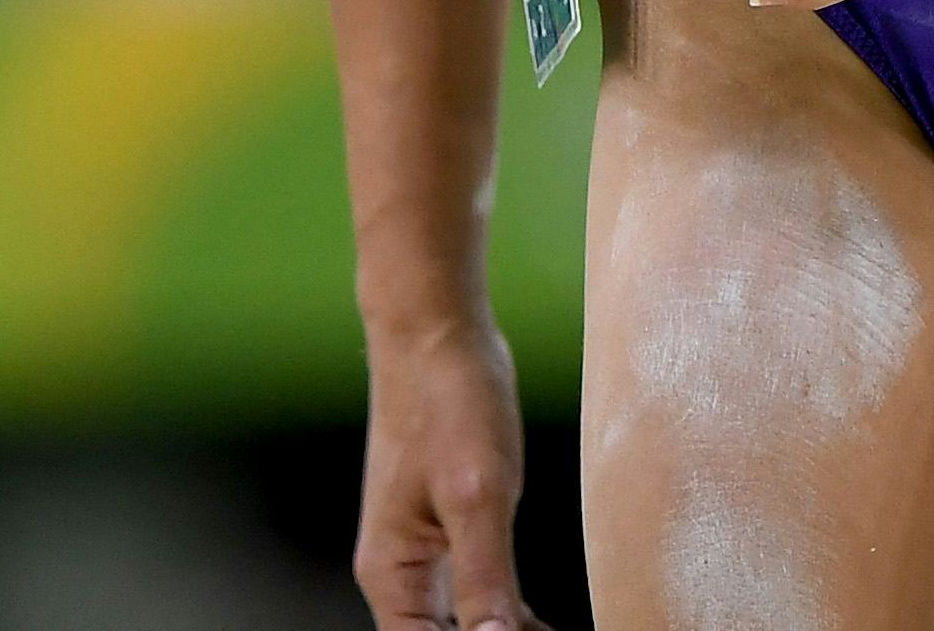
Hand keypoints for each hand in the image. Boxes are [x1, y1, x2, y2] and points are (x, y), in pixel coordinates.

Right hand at [353, 299, 548, 630]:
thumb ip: (484, 576)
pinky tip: (540, 620)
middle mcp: (402, 572)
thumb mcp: (476, 492)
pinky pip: (473, 590)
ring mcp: (425, 550)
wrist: (438, 332)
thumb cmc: (447, 399)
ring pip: (459, 623)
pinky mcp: (449, 526)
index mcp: (393, 574)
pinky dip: (504, 611)